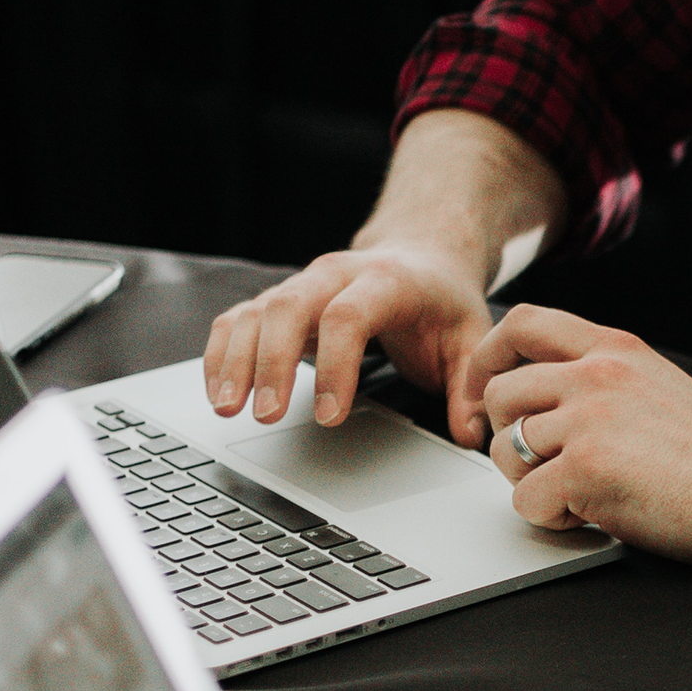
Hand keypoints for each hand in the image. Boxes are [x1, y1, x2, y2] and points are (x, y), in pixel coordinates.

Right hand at [205, 241, 494, 444]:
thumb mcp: (471, 338)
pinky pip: (239, 318)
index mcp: (387, 281)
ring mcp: (303, 284)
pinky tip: (218, 390)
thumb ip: (471, 387)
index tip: (329, 417)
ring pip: (256, 311)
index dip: (336, 366)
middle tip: (265, 416)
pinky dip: (223, 352)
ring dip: (236, 359)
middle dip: (271, 363)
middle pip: (289, 307)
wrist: (421, 256)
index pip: (349, 317)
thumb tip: (473, 435)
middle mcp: (336, 274)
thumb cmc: (442, 301)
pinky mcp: (280, 298)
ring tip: (227, 408)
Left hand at [470, 308, 691, 557]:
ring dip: (529, 481)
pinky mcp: (586, 472)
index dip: (490, 356)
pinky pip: (525, 499)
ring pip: (505, 448)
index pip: (525, 323)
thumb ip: (607, 379)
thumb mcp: (660, 385)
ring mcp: (589, 421)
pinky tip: (587, 517)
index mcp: (616, 350)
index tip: (487, 389)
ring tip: (574, 496)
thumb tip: (555, 399)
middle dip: (506, 435)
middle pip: (502, 392)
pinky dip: (549, 518)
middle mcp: (597, 376)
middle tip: (538, 466)